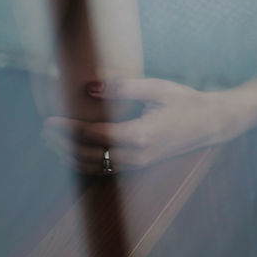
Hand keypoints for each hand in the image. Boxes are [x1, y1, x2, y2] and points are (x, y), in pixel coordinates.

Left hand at [41, 77, 256, 172]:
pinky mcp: (140, 165)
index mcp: (139, 135)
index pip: (93, 135)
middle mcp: (137, 155)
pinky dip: (85, 162)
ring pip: (95, 166)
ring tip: (53, 141)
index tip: (50, 119)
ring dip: (70, 156)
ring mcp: (138, 164)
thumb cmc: (184, 101)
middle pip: (89, 155)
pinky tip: (74, 151)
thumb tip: (90, 87)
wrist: (210, 123)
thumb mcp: (156, 88)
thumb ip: (123, 88)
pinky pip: (105, 169)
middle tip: (45, 129)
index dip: (68, 129)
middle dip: (63, 143)